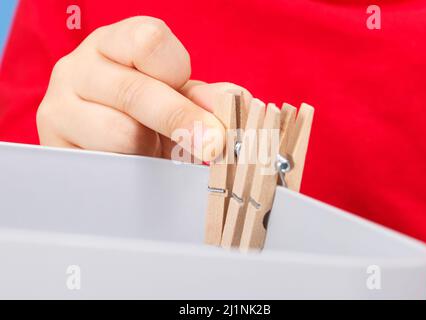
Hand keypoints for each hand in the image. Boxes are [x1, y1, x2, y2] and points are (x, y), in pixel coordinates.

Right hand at [37, 16, 250, 160]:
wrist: (102, 146)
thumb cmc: (144, 115)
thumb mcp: (175, 98)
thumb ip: (204, 97)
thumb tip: (235, 102)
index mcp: (114, 43)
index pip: (149, 41)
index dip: (178, 73)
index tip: (198, 100)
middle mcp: (79, 66)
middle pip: (136, 91)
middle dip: (183, 122)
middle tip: (213, 145)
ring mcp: (58, 105)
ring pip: (121, 133)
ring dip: (149, 148)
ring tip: (150, 147)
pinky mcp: (53, 145)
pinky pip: (105, 163)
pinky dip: (130, 168)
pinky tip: (132, 162)